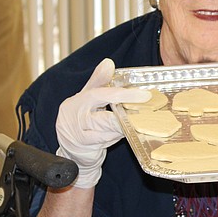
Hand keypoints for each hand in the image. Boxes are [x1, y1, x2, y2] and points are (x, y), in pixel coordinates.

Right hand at [55, 58, 150, 188]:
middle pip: (103, 116)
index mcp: (75, 103)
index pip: (98, 94)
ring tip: (137, 121)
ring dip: (123, 126)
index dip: (122, 94)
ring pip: (107, 130)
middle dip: (125, 114)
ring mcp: (77, 135)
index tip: (143, 95)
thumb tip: (108, 63)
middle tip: (144, 111)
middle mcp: (73, 118)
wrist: (72, 154)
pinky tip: (126, 132)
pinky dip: (117, 136)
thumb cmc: (82, 124)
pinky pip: (106, 141)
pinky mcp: (84, 149)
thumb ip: (98, 82)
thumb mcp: (87, 100)